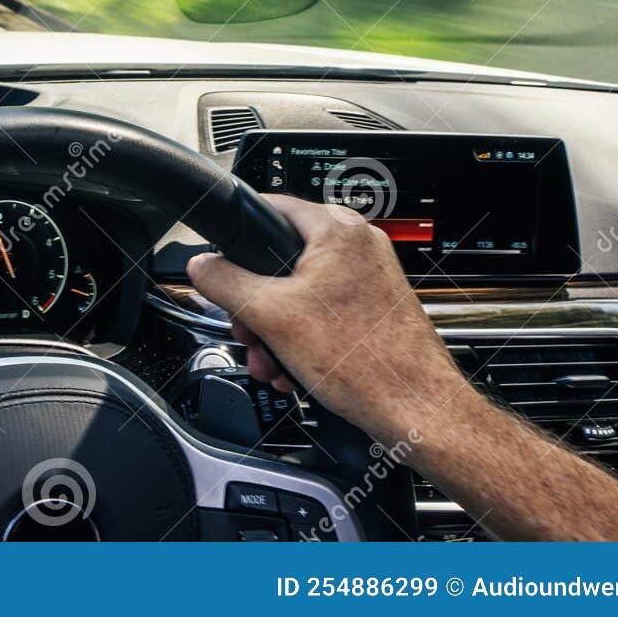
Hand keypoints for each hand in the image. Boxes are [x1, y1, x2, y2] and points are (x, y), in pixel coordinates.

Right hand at [187, 195, 473, 444]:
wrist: (415, 409)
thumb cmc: (365, 362)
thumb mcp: (269, 315)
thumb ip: (224, 282)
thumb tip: (202, 266)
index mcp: (337, 230)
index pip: (268, 207)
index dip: (235, 238)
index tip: (220, 262)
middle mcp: (359, 245)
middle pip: (280, 257)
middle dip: (254, 303)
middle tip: (247, 329)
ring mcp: (370, 275)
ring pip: (298, 290)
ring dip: (273, 327)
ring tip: (270, 359)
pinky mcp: (374, 305)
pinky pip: (322, 309)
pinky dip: (300, 335)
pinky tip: (292, 366)